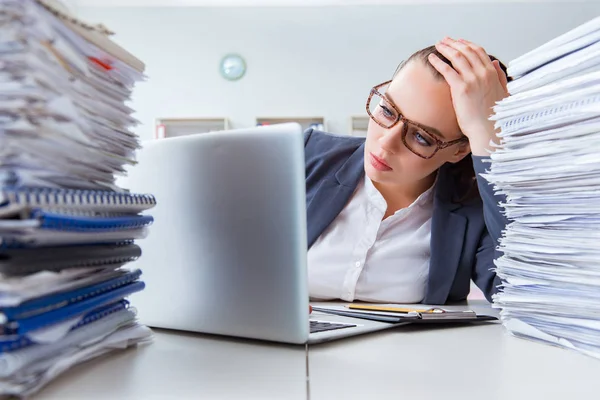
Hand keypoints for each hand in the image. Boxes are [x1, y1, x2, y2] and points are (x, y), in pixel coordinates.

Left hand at [428, 37, 508, 155]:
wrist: (488, 129)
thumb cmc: (493, 115)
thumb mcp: (503, 92)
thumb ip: (499, 76)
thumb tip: (495, 62)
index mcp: (492, 73)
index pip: (478, 51)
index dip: (466, 44)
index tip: (457, 41)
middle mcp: (483, 73)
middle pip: (466, 51)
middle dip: (453, 43)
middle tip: (444, 40)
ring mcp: (472, 80)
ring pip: (457, 57)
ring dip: (446, 48)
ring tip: (438, 45)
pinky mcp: (461, 88)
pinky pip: (447, 70)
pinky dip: (438, 62)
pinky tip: (431, 58)